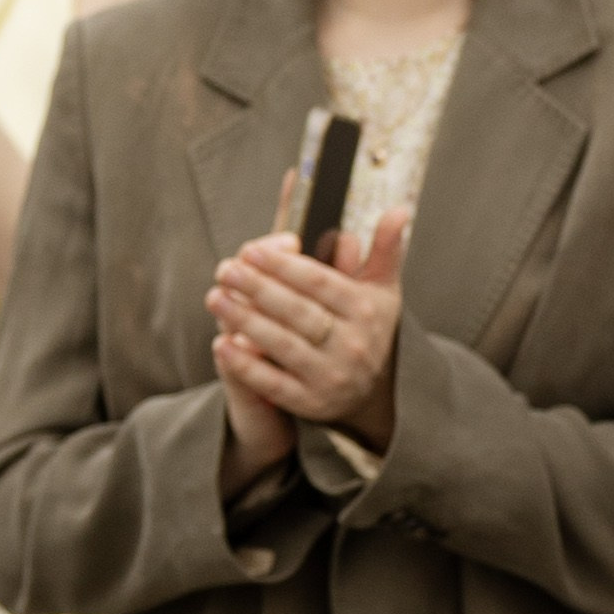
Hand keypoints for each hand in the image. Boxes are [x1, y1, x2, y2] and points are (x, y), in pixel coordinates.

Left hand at [209, 210, 409, 452]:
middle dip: (258, 288)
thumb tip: (399, 209)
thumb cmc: (366, 327)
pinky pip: (273, 384)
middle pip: (298, 312)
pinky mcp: (311, 404)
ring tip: (215, 298)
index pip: (321, 283)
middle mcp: (353, 346)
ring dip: (244, 320)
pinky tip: (221, 344)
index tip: (251, 250)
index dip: (285, 265)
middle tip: (225, 268)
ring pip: (283, 345)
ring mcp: (331, 377)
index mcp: (366, 311)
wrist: (373, 393)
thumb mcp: (382, 288)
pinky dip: (246, 365)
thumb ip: (385, 248)